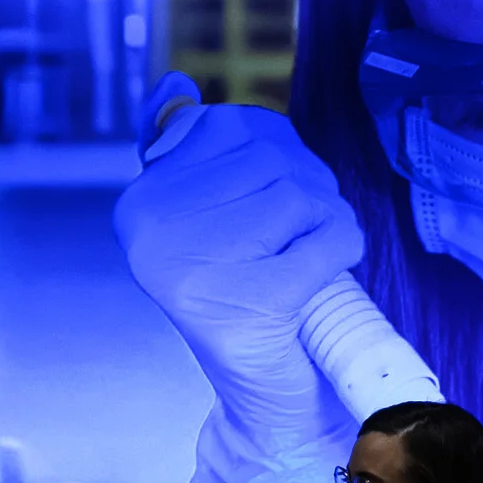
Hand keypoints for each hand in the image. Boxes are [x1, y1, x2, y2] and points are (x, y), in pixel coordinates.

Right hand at [112, 102, 361, 456]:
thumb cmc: (241, 294)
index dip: (273, 149)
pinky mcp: (250, 303)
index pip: (226, 125)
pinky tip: (327, 269)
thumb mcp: (203, 219)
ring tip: (314, 248)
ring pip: (300, 195)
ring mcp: (198, 268)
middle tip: (306, 226)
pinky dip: (343, 249)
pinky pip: (326, 241)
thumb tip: (175, 87)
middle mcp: (154, 232)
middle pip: (268, 158)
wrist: (260, 395)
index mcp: (138, 204)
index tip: (272, 192)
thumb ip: (185, 151)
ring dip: (327, 217)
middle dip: (307, 184)